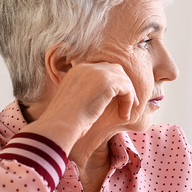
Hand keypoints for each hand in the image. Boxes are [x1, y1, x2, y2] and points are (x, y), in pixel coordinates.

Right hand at [22, 62, 138, 152]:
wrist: (60, 124)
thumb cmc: (65, 121)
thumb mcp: (75, 101)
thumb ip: (87, 94)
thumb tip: (102, 99)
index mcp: (77, 71)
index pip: (102, 70)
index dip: (114, 85)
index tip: (118, 100)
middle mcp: (87, 67)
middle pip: (115, 70)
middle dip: (124, 86)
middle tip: (130, 103)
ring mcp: (97, 72)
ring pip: (123, 79)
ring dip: (128, 96)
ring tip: (125, 114)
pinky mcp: (107, 82)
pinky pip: (127, 88)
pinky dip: (128, 102)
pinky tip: (123, 116)